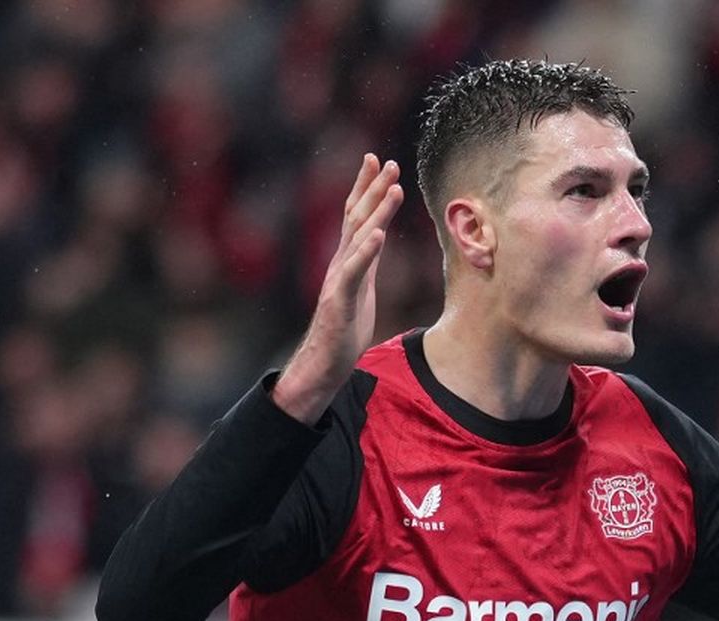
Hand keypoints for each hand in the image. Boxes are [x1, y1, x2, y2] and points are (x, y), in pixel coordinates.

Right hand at [273, 154, 403, 423]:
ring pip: (359, 238)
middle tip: (388, 161)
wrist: (325, 361)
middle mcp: (341, 263)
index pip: (358, 216)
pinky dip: (366, 252)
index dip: (368, 188)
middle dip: (373, 188)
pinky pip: (355, 272)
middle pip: (357, 218)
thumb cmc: (344, 328)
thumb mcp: (362, 288)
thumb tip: (376, 238)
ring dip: (377, 211)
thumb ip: (367, 262)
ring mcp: (339, 279)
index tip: (380, 161)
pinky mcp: (340, 300)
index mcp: (349, 260)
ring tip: (393, 188)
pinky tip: (379, 235)